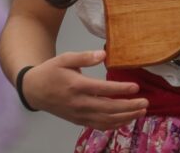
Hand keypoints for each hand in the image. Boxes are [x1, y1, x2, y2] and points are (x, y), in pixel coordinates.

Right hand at [21, 50, 147, 129]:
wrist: (33, 90)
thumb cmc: (51, 71)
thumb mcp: (64, 58)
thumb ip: (84, 57)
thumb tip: (103, 54)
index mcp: (76, 86)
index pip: (102, 89)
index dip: (120, 89)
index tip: (136, 87)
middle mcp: (79, 103)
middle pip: (107, 108)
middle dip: (128, 106)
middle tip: (145, 102)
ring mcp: (78, 114)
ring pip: (105, 119)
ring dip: (125, 117)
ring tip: (142, 111)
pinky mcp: (78, 120)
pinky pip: (98, 125)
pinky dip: (113, 125)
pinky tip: (126, 120)